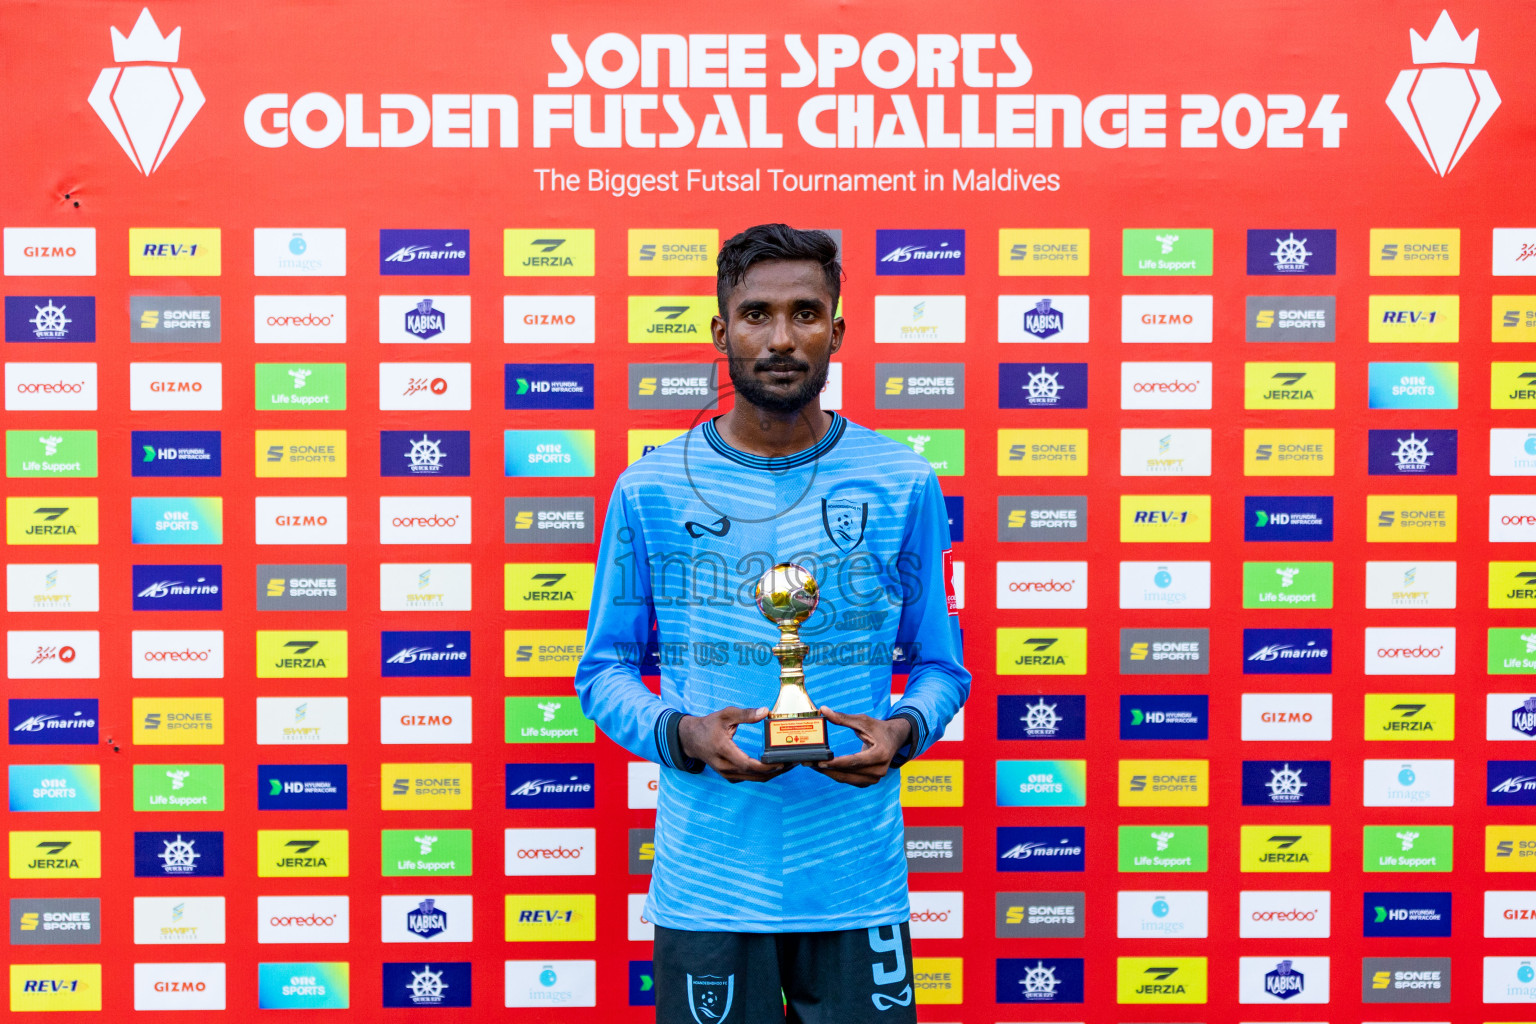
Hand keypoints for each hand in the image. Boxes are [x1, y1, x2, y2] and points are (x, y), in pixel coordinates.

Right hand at [677, 707, 792, 782]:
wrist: (691, 739)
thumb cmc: (709, 725)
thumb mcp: (725, 714)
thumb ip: (745, 714)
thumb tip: (765, 711)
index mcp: (723, 750)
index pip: (747, 764)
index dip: (765, 766)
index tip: (781, 761)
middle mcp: (724, 766)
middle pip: (754, 775)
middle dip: (775, 770)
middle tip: (792, 762)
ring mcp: (726, 774)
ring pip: (753, 779)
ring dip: (772, 774)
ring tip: (788, 765)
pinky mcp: (729, 776)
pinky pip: (749, 779)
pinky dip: (763, 775)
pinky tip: (774, 767)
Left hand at [810, 707, 912, 787]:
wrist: (894, 739)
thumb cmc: (879, 729)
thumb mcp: (863, 721)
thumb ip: (843, 718)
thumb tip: (824, 710)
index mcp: (881, 754)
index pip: (855, 761)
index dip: (837, 762)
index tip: (820, 761)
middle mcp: (880, 769)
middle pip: (849, 772)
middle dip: (828, 768)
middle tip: (809, 763)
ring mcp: (876, 778)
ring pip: (848, 779)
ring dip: (830, 773)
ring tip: (813, 766)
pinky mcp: (870, 781)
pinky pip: (850, 780)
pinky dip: (837, 775)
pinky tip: (825, 769)